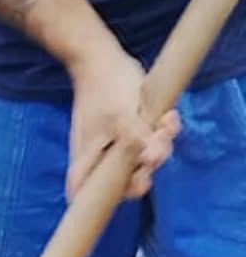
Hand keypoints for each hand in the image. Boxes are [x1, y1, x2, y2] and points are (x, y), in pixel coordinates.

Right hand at [67, 46, 179, 202]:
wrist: (102, 59)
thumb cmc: (104, 88)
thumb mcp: (120, 115)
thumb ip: (135, 140)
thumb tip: (151, 161)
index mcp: (87, 161)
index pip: (89, 195)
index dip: (112, 197)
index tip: (139, 179)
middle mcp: (99, 158)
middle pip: (124, 180)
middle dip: (149, 166)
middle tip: (160, 146)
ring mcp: (114, 146)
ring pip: (141, 160)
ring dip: (160, 145)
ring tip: (167, 123)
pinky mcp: (129, 134)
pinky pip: (148, 143)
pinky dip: (161, 133)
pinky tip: (169, 117)